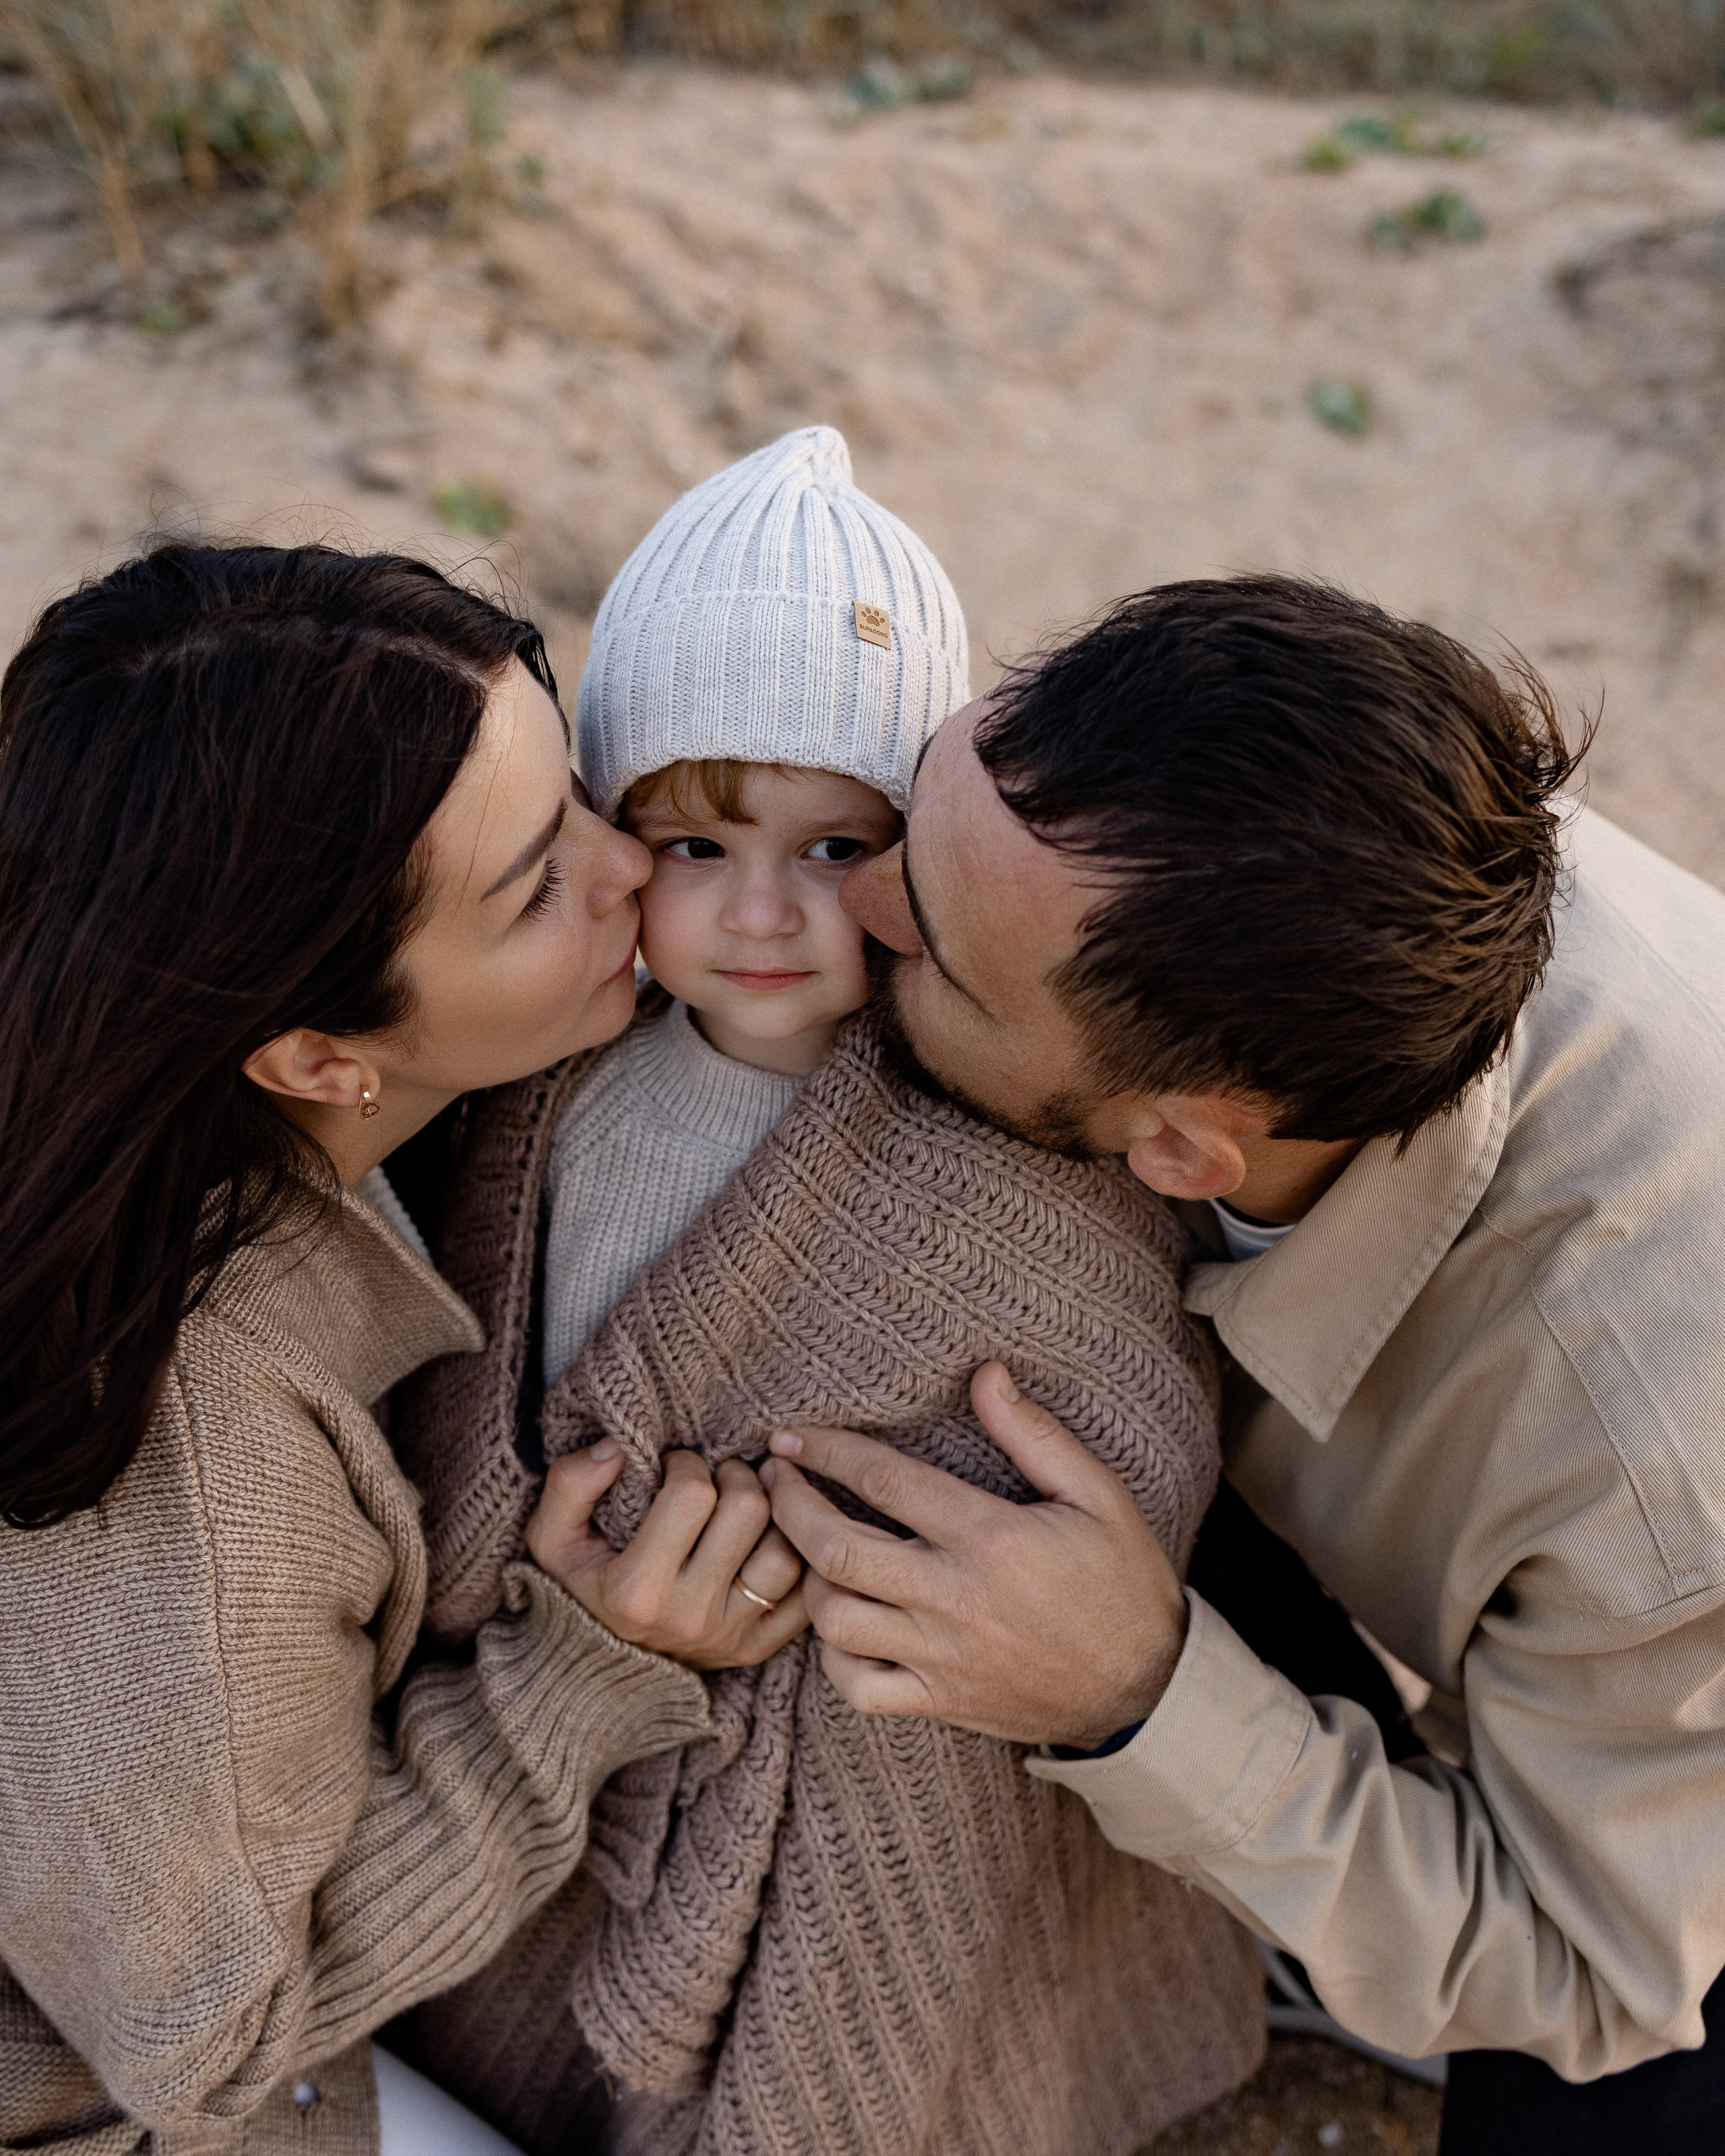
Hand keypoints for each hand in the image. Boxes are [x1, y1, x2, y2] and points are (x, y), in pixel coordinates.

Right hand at [526, 1443, 808, 1669]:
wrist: (600, 1667)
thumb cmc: (583, 1583)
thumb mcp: (553, 1537)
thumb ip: (571, 1484)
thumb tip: (617, 1447)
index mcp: (638, 1590)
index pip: (692, 1494)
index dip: (687, 1463)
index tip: (676, 1467)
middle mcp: (690, 1617)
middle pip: (749, 1513)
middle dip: (738, 1475)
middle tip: (721, 1475)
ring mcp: (731, 1636)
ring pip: (788, 1550)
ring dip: (776, 1512)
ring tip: (751, 1500)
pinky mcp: (761, 1647)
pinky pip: (807, 1592)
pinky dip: (800, 1557)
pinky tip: (775, 1536)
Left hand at [760, 1363, 1187, 1747]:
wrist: (1148, 1689)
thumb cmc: (1122, 1580)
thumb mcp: (1097, 1494)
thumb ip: (1034, 1433)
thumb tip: (986, 1372)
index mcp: (991, 1538)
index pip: (884, 1481)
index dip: (826, 1451)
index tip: (790, 1436)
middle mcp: (956, 1598)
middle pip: (837, 1549)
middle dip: (789, 1506)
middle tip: (772, 1479)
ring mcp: (943, 1657)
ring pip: (836, 1620)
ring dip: (805, 1579)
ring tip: (803, 1545)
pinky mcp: (941, 1702)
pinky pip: (859, 1687)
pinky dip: (831, 1657)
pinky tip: (837, 1624)